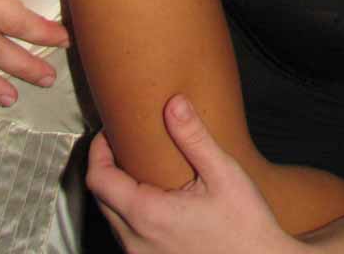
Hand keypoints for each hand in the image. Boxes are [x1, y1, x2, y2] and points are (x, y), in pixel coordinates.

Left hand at [87, 95, 303, 253]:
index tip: (110, 131)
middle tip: (123, 141)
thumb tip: (174, 103)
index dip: (97, 151)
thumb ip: (194, 137)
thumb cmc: (245, 226)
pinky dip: (129, 211)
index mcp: (147, 215)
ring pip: (112, 219)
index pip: (99, 180)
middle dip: (106, 166)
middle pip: (101, 199)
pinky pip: (127, 235)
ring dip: (117, 191)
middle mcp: (137, 242)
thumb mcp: (223, 173)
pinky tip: (154, 197)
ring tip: (138, 165)